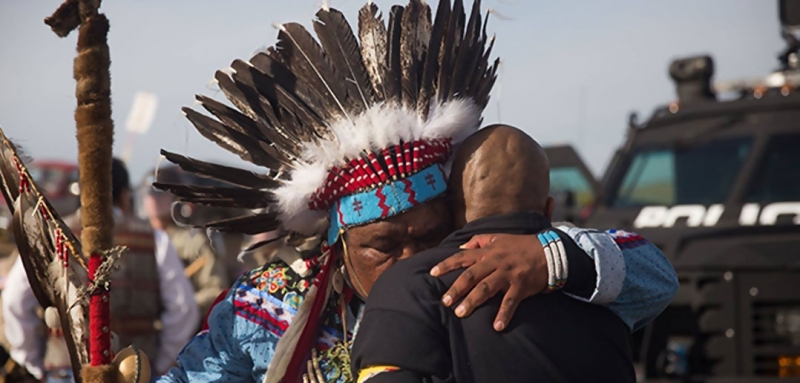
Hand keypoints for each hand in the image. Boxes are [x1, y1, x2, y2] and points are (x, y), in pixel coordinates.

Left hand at [430, 234, 547, 331]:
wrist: (549, 251)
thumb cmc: (520, 245)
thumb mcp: (498, 237)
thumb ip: (478, 241)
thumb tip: (461, 246)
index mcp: (488, 252)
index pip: (463, 257)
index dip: (447, 264)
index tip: (432, 273)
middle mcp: (495, 262)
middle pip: (471, 276)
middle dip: (456, 289)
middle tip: (445, 302)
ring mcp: (508, 275)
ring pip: (486, 288)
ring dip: (473, 301)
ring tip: (460, 313)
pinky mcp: (520, 286)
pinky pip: (510, 301)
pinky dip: (503, 314)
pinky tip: (496, 326)